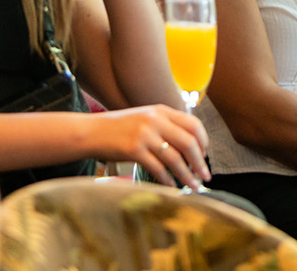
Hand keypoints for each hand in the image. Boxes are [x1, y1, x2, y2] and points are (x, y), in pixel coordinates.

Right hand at [82, 105, 210, 188]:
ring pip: (175, 158)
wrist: (91, 131)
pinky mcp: (134, 150)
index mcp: (161, 111)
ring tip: (193, 186)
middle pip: (188, 142)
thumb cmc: (119, 128)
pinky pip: (157, 168)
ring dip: (187, 175)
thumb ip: (165, 125)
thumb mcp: (145, 117)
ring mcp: (144, 134)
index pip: (193, 124)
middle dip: (200, 162)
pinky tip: (171, 186)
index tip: (205, 155)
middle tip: (205, 175)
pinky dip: (167, 179)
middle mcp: (155, 120)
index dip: (203, 141)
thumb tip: (189, 144)